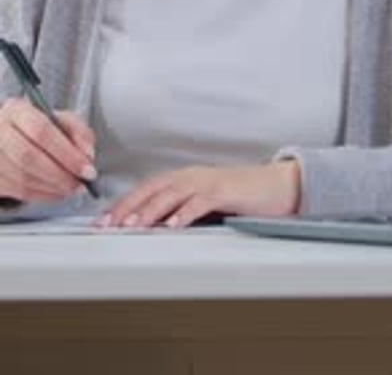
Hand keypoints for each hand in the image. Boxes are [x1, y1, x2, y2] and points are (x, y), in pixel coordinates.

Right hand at [0, 98, 95, 202]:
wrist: (8, 136)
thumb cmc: (38, 127)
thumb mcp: (61, 120)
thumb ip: (79, 133)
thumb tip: (87, 156)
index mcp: (17, 110)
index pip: (41, 131)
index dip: (67, 153)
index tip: (86, 168)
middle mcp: (0, 132)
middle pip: (29, 157)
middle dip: (60, 174)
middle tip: (80, 183)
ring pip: (23, 178)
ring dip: (53, 187)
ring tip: (72, 187)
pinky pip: (19, 192)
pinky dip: (43, 195)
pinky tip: (58, 192)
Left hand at [97, 160, 300, 228]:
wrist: (276, 185)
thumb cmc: (242, 196)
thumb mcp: (205, 203)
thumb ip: (181, 210)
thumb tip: (153, 228)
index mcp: (184, 178)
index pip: (146, 189)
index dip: (123, 203)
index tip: (102, 221)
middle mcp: (191, 176)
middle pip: (151, 189)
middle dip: (126, 207)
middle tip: (107, 225)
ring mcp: (207, 182)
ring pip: (171, 194)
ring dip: (149, 210)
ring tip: (132, 225)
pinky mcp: (225, 191)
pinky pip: (200, 202)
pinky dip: (184, 213)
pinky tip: (173, 226)